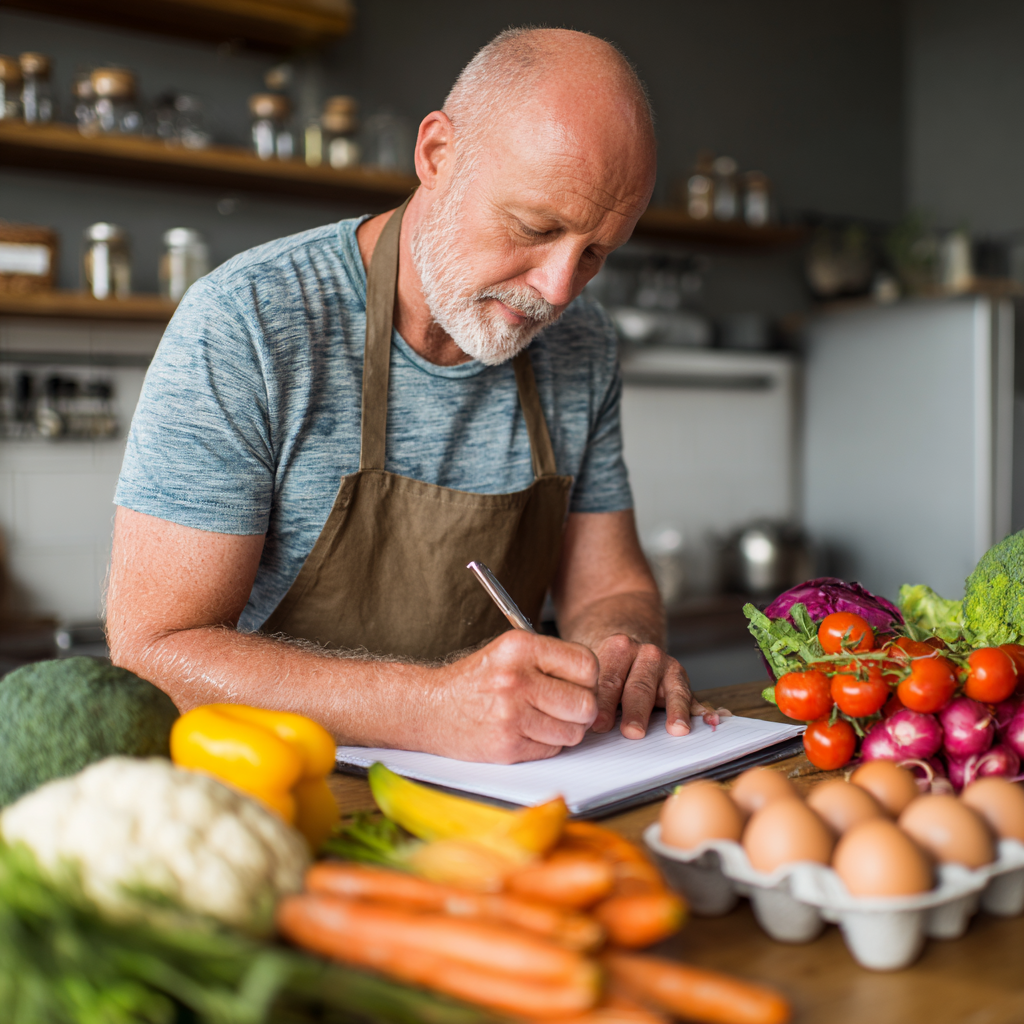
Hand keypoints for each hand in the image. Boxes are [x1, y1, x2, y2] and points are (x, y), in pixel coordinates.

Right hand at [424, 630, 599, 763]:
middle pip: (585, 703)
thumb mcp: (509, 652)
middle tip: (567, 707)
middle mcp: (516, 679)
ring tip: (544, 719)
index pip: (585, 663)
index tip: (580, 683)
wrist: (429, 708)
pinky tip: (527, 731)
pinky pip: (553, 749)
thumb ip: (550, 659)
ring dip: (566, 730)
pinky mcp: (507, 746)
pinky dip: (547, 744)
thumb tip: (595, 680)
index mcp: (520, 647)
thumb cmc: (475, 681)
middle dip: (582, 709)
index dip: (589, 677)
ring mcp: (511, 715)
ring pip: (574, 731)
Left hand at [590, 633, 722, 738]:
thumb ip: (591, 694)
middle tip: (632, 733)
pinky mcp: (683, 682)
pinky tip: (714, 720)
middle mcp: (647, 654)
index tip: (598, 726)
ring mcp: (668, 667)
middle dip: (636, 711)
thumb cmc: (605, 668)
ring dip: (676, 711)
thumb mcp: (593, 672)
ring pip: (673, 690)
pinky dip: (705, 711)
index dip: (603, 704)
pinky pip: (695, 698)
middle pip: (640, 687)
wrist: (626, 648)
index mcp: (619, 649)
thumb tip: (581, 724)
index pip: (609, 680)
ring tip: (677, 730)